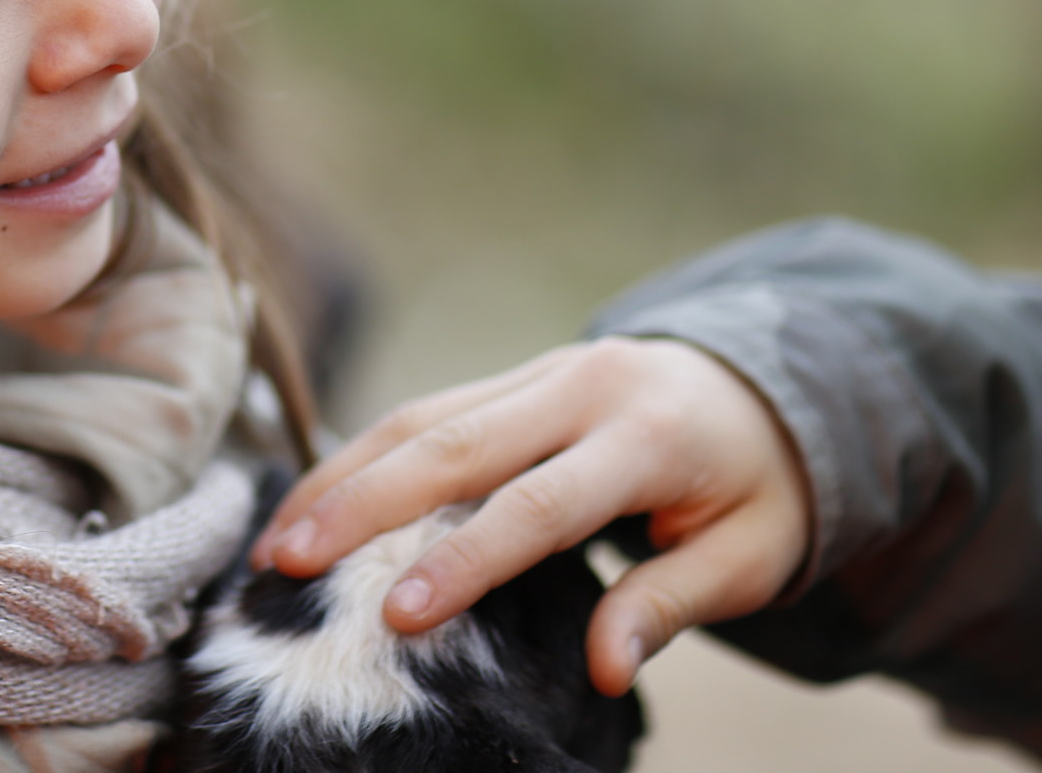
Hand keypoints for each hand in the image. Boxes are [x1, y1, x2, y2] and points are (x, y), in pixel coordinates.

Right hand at [252, 337, 811, 695]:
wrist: (763, 388)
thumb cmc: (759, 491)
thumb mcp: (748, 557)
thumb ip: (669, 604)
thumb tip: (601, 671)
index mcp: (647, 433)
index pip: (539, 504)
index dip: (465, 561)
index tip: (396, 616)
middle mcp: (580, 386)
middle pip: (452, 444)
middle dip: (362, 505)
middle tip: (289, 562)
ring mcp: (539, 371)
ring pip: (421, 418)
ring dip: (342, 477)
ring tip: (278, 543)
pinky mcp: (512, 377)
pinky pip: (426, 413)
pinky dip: (363, 457)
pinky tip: (316, 504)